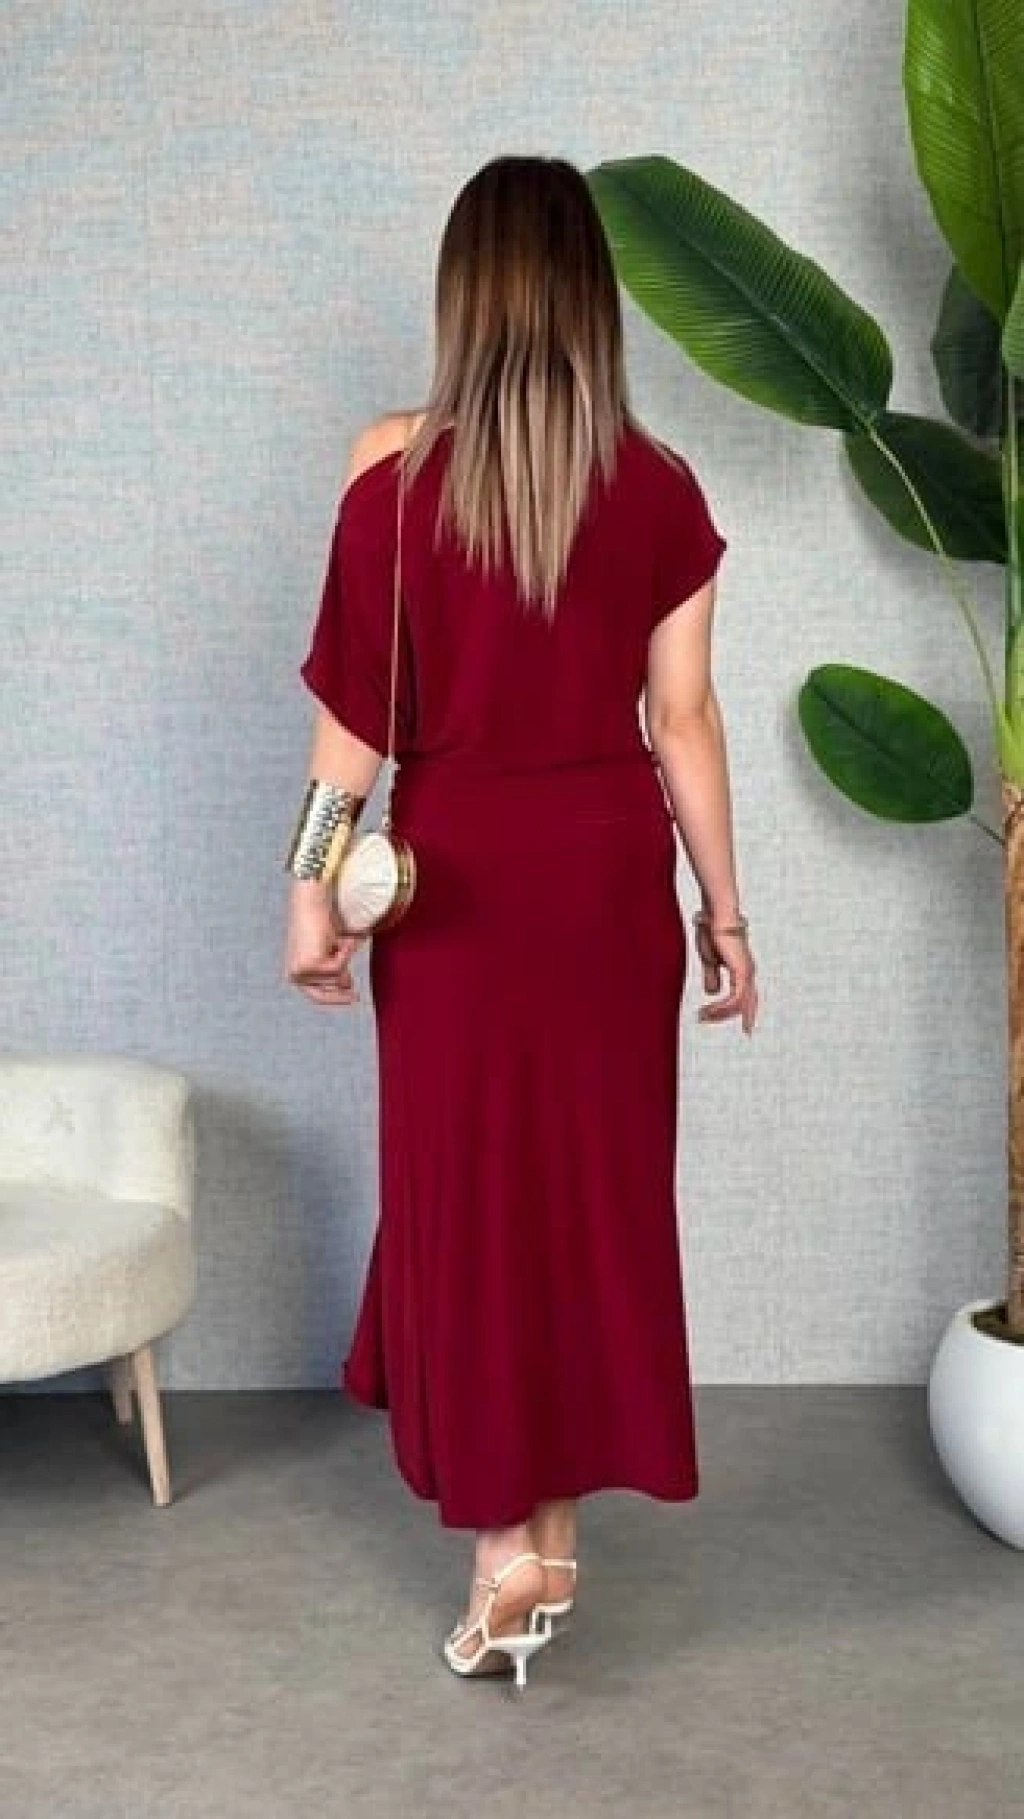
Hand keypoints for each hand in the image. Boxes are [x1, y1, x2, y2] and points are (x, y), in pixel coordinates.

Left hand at [284, 881, 363, 1006]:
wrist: (310, 904)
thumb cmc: (319, 923)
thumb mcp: (328, 952)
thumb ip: (334, 970)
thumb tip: (345, 986)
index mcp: (295, 971)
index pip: (315, 995)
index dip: (334, 999)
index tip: (351, 998)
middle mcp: (294, 974)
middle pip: (325, 992)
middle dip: (340, 993)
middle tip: (356, 996)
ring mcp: (301, 971)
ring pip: (336, 977)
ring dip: (344, 959)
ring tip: (344, 941)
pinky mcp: (311, 964)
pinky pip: (339, 966)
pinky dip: (345, 952)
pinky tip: (342, 939)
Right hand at [693, 914, 758, 1036]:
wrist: (715, 916)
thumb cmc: (712, 932)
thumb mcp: (710, 960)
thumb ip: (712, 976)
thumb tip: (712, 993)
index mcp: (741, 968)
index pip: (748, 994)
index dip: (748, 1010)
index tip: (747, 1025)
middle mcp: (748, 971)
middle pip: (749, 1001)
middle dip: (746, 1017)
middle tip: (747, 1033)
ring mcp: (746, 972)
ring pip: (739, 1003)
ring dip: (720, 1013)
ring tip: (702, 1017)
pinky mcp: (741, 972)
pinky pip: (734, 998)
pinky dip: (721, 1006)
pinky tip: (709, 1010)